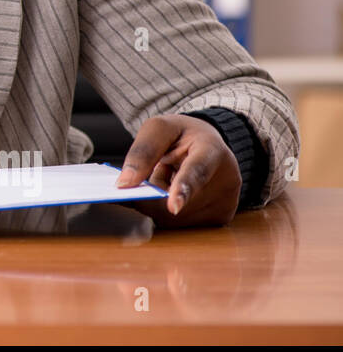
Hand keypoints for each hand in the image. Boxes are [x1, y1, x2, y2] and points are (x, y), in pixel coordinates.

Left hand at [115, 113, 241, 227]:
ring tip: (170, 176)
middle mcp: (227, 180)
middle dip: (154, 191)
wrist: (206, 144)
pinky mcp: (219, 218)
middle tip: (156, 169)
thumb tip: (125, 184)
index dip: (184, 189)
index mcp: (213, 150)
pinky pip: (178, 223)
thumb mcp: (159, 128)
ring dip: (159, 201)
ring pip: (175, 217)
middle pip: (180, 201)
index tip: (173, 207)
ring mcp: (226, 203)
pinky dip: (166, 210)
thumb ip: (142, 152)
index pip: (198, 172)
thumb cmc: (182, 135)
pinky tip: (175, 192)